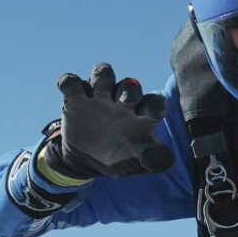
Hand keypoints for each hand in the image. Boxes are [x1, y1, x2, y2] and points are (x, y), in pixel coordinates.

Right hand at [49, 63, 173, 177]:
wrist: (85, 162)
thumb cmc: (119, 158)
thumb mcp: (135, 163)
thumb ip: (152, 160)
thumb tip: (168, 160)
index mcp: (141, 115)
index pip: (153, 102)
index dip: (155, 105)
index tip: (154, 115)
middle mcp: (122, 101)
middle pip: (130, 84)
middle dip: (129, 90)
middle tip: (124, 101)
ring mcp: (99, 97)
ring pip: (102, 73)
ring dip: (102, 76)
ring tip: (98, 92)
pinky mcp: (76, 99)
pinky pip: (72, 82)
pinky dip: (69, 81)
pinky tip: (69, 89)